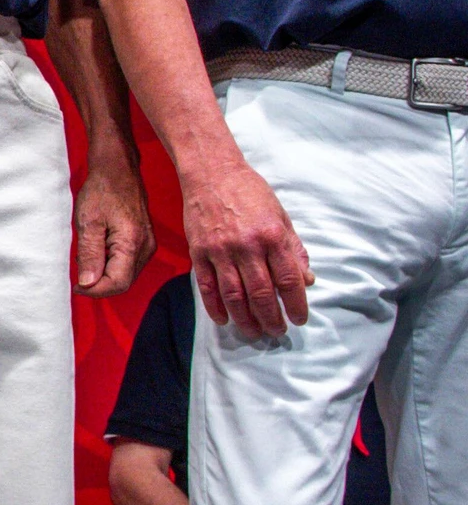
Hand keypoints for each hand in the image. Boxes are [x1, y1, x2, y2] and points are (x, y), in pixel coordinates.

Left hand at [71, 155, 155, 295]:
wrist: (118, 169)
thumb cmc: (102, 189)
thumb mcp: (88, 222)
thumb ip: (89, 254)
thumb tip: (88, 283)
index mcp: (133, 244)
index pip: (117, 283)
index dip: (95, 290)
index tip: (76, 286)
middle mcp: (146, 248)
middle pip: (123, 282)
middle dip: (99, 284)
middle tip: (77, 274)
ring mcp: (147, 245)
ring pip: (125, 274)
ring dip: (104, 274)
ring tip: (85, 257)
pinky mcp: (144, 241)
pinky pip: (127, 263)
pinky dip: (110, 264)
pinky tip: (96, 251)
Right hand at [183, 154, 312, 337]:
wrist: (212, 173)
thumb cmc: (250, 193)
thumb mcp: (281, 216)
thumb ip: (294, 250)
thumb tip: (307, 280)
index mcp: (272, 236)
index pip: (289, 280)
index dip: (296, 304)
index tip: (299, 319)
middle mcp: (247, 246)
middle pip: (262, 293)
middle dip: (272, 318)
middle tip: (277, 331)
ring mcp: (220, 250)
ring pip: (235, 295)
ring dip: (246, 318)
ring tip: (255, 332)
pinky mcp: (199, 252)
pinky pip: (208, 286)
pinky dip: (216, 306)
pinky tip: (225, 319)